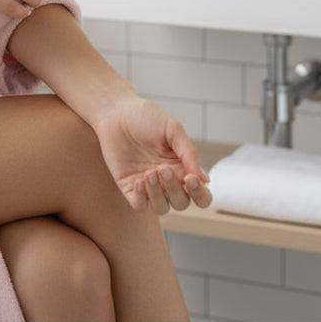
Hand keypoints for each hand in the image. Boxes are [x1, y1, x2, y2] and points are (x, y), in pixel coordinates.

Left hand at [94, 95, 212, 214]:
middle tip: (163, 169)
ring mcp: (148, 186)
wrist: (115, 113)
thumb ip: (189, 153)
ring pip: (161, 208)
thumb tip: (205, 180)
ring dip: (158, 194)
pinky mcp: (129, 187)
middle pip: (181, 203)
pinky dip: (141, 197)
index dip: (200, 193)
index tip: (190, 178)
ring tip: (149, 173)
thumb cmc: (145, 117)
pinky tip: (138, 180)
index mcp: (183, 168)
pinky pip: (139, 205)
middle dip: (175, 190)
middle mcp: (168, 181)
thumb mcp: (172, 129)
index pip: (200, 195)